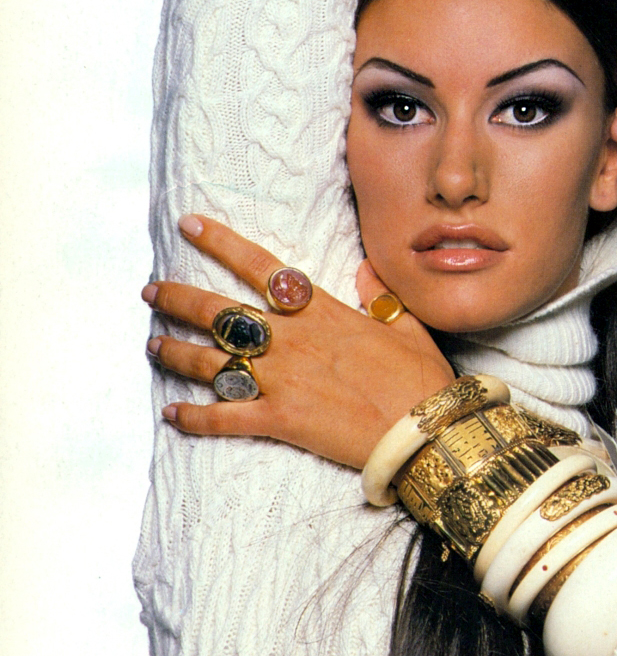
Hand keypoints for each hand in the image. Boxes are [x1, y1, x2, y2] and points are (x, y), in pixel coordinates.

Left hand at [143, 216, 454, 467]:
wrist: (425, 430)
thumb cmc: (421, 379)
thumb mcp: (407, 327)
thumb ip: (380, 295)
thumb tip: (366, 268)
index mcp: (320, 312)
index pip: (259, 267)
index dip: (220, 243)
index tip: (189, 225)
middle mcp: (291, 341)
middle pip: (218, 312)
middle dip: (178, 298)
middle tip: (151, 291)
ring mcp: (281, 380)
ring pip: (211, 361)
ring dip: (175, 352)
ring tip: (153, 345)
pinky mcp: (279, 420)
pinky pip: (224, 417)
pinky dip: (194, 417)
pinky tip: (171, 414)